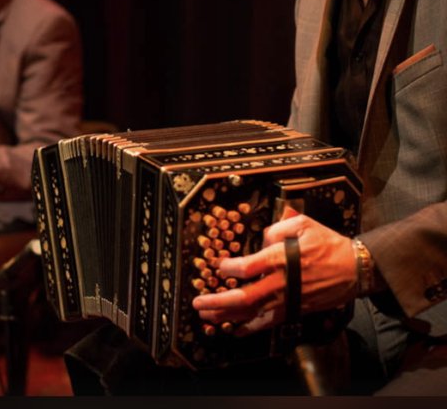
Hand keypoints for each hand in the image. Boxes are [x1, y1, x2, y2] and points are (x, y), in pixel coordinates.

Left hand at [191, 207, 356, 334]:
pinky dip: (250, 327)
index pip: (247, 268)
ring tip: (207, 316)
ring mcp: (288, 299)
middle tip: (198, 302)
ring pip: (252, 313)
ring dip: (227, 316)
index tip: (217, 266)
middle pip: (244, 297)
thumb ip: (278, 228)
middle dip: (217, 301)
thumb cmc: (328, 244)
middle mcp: (281, 282)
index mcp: (282, 259)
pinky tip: (235, 329)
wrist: (355, 268)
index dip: (227, 268)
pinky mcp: (295, 310)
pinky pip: (269, 322)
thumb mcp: (304, 224)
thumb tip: (262, 239)